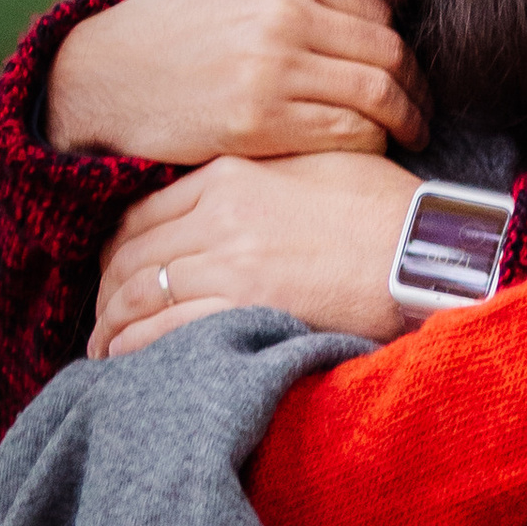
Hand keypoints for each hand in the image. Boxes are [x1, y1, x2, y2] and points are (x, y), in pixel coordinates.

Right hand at [46, 0, 423, 165]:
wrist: (101, 80)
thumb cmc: (176, 26)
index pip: (380, 8)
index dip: (404, 45)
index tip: (411, 71)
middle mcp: (282, 9)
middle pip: (388, 52)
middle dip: (417, 87)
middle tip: (424, 112)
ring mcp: (270, 66)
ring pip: (377, 95)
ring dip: (406, 120)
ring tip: (410, 134)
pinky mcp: (258, 121)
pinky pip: (346, 134)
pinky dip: (369, 144)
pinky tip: (370, 151)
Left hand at [91, 152, 419, 355]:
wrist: (424, 250)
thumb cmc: (385, 208)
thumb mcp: (316, 165)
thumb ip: (263, 172)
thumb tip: (236, 190)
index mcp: (230, 175)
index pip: (143, 213)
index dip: (118, 247)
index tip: (115, 270)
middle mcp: (217, 215)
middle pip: (130, 254)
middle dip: (106, 289)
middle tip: (101, 315)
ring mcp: (227, 262)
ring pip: (136, 292)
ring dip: (110, 323)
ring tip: (103, 346)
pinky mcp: (243, 306)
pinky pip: (161, 328)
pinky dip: (132, 345)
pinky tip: (121, 360)